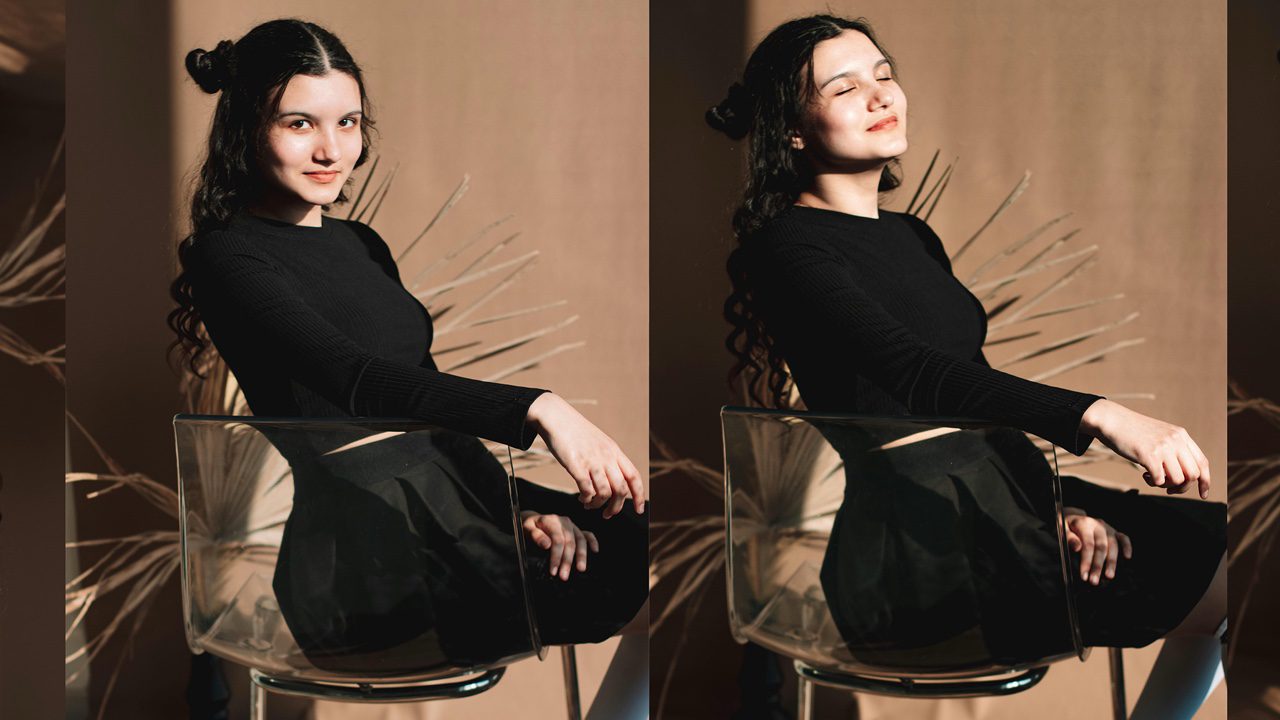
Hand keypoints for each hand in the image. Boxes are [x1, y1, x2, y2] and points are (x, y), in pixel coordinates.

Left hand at [521, 511, 598, 580]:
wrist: (534, 521)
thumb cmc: (530, 527)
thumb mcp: (526, 529)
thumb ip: (535, 535)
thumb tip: (547, 545)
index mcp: (551, 520)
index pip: (557, 540)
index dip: (556, 556)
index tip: (553, 571)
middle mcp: (564, 522)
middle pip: (570, 542)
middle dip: (567, 561)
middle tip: (564, 576)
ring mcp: (572, 526)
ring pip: (580, 540)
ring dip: (581, 556)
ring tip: (581, 569)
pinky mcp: (576, 530)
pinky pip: (587, 534)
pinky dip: (593, 542)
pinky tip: (595, 551)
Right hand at [525, 393, 645, 517]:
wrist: (557, 418)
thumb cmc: (576, 432)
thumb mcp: (600, 443)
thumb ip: (609, 459)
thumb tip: (615, 480)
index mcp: (614, 451)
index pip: (634, 477)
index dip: (639, 495)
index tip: (639, 510)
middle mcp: (606, 457)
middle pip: (620, 490)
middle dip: (616, 507)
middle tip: (608, 514)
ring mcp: (592, 461)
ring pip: (604, 493)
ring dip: (598, 505)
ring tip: (589, 505)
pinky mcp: (576, 464)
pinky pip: (587, 489)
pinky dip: (586, 498)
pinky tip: (582, 498)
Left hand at [1063, 506, 1131, 584]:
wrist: (1073, 518)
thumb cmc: (1066, 527)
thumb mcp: (1061, 530)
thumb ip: (1068, 538)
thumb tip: (1077, 548)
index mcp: (1084, 523)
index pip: (1088, 544)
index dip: (1086, 561)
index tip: (1084, 576)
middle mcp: (1098, 525)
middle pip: (1101, 547)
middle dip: (1098, 566)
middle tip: (1094, 581)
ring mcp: (1108, 528)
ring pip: (1113, 545)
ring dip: (1112, 562)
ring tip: (1109, 576)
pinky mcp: (1114, 532)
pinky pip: (1123, 538)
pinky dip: (1127, 547)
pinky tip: (1127, 558)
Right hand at [1079, 399, 1211, 498]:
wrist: (1112, 420)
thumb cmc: (1133, 431)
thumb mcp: (1160, 435)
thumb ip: (1174, 449)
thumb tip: (1184, 476)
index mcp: (1181, 435)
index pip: (1202, 462)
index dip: (1205, 481)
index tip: (1202, 495)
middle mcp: (1176, 440)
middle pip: (1193, 475)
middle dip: (1182, 488)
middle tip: (1169, 489)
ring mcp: (1163, 447)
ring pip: (1178, 479)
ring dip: (1165, 485)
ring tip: (1153, 478)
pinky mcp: (1149, 454)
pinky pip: (1160, 480)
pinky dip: (1153, 482)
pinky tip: (1143, 474)